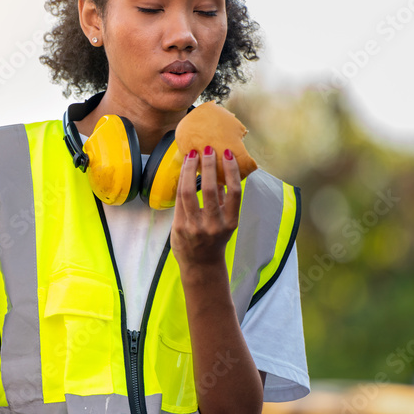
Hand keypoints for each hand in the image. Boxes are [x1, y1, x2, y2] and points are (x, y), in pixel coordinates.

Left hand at [170, 145, 241, 272]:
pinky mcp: (179, 227)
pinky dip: (182, 181)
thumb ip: (225, 201)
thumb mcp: (226, 223)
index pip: (234, 192)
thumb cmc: (215, 239)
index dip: (231, 170)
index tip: (228, 154)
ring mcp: (195, 227)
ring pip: (190, 191)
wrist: (201, 265)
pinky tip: (184, 170)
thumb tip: (223, 173)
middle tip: (207, 148)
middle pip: (211, 189)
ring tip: (192, 155)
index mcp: (230, 222)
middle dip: (209, 165)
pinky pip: (179, 199)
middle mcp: (214, 225)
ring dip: (191, 169)